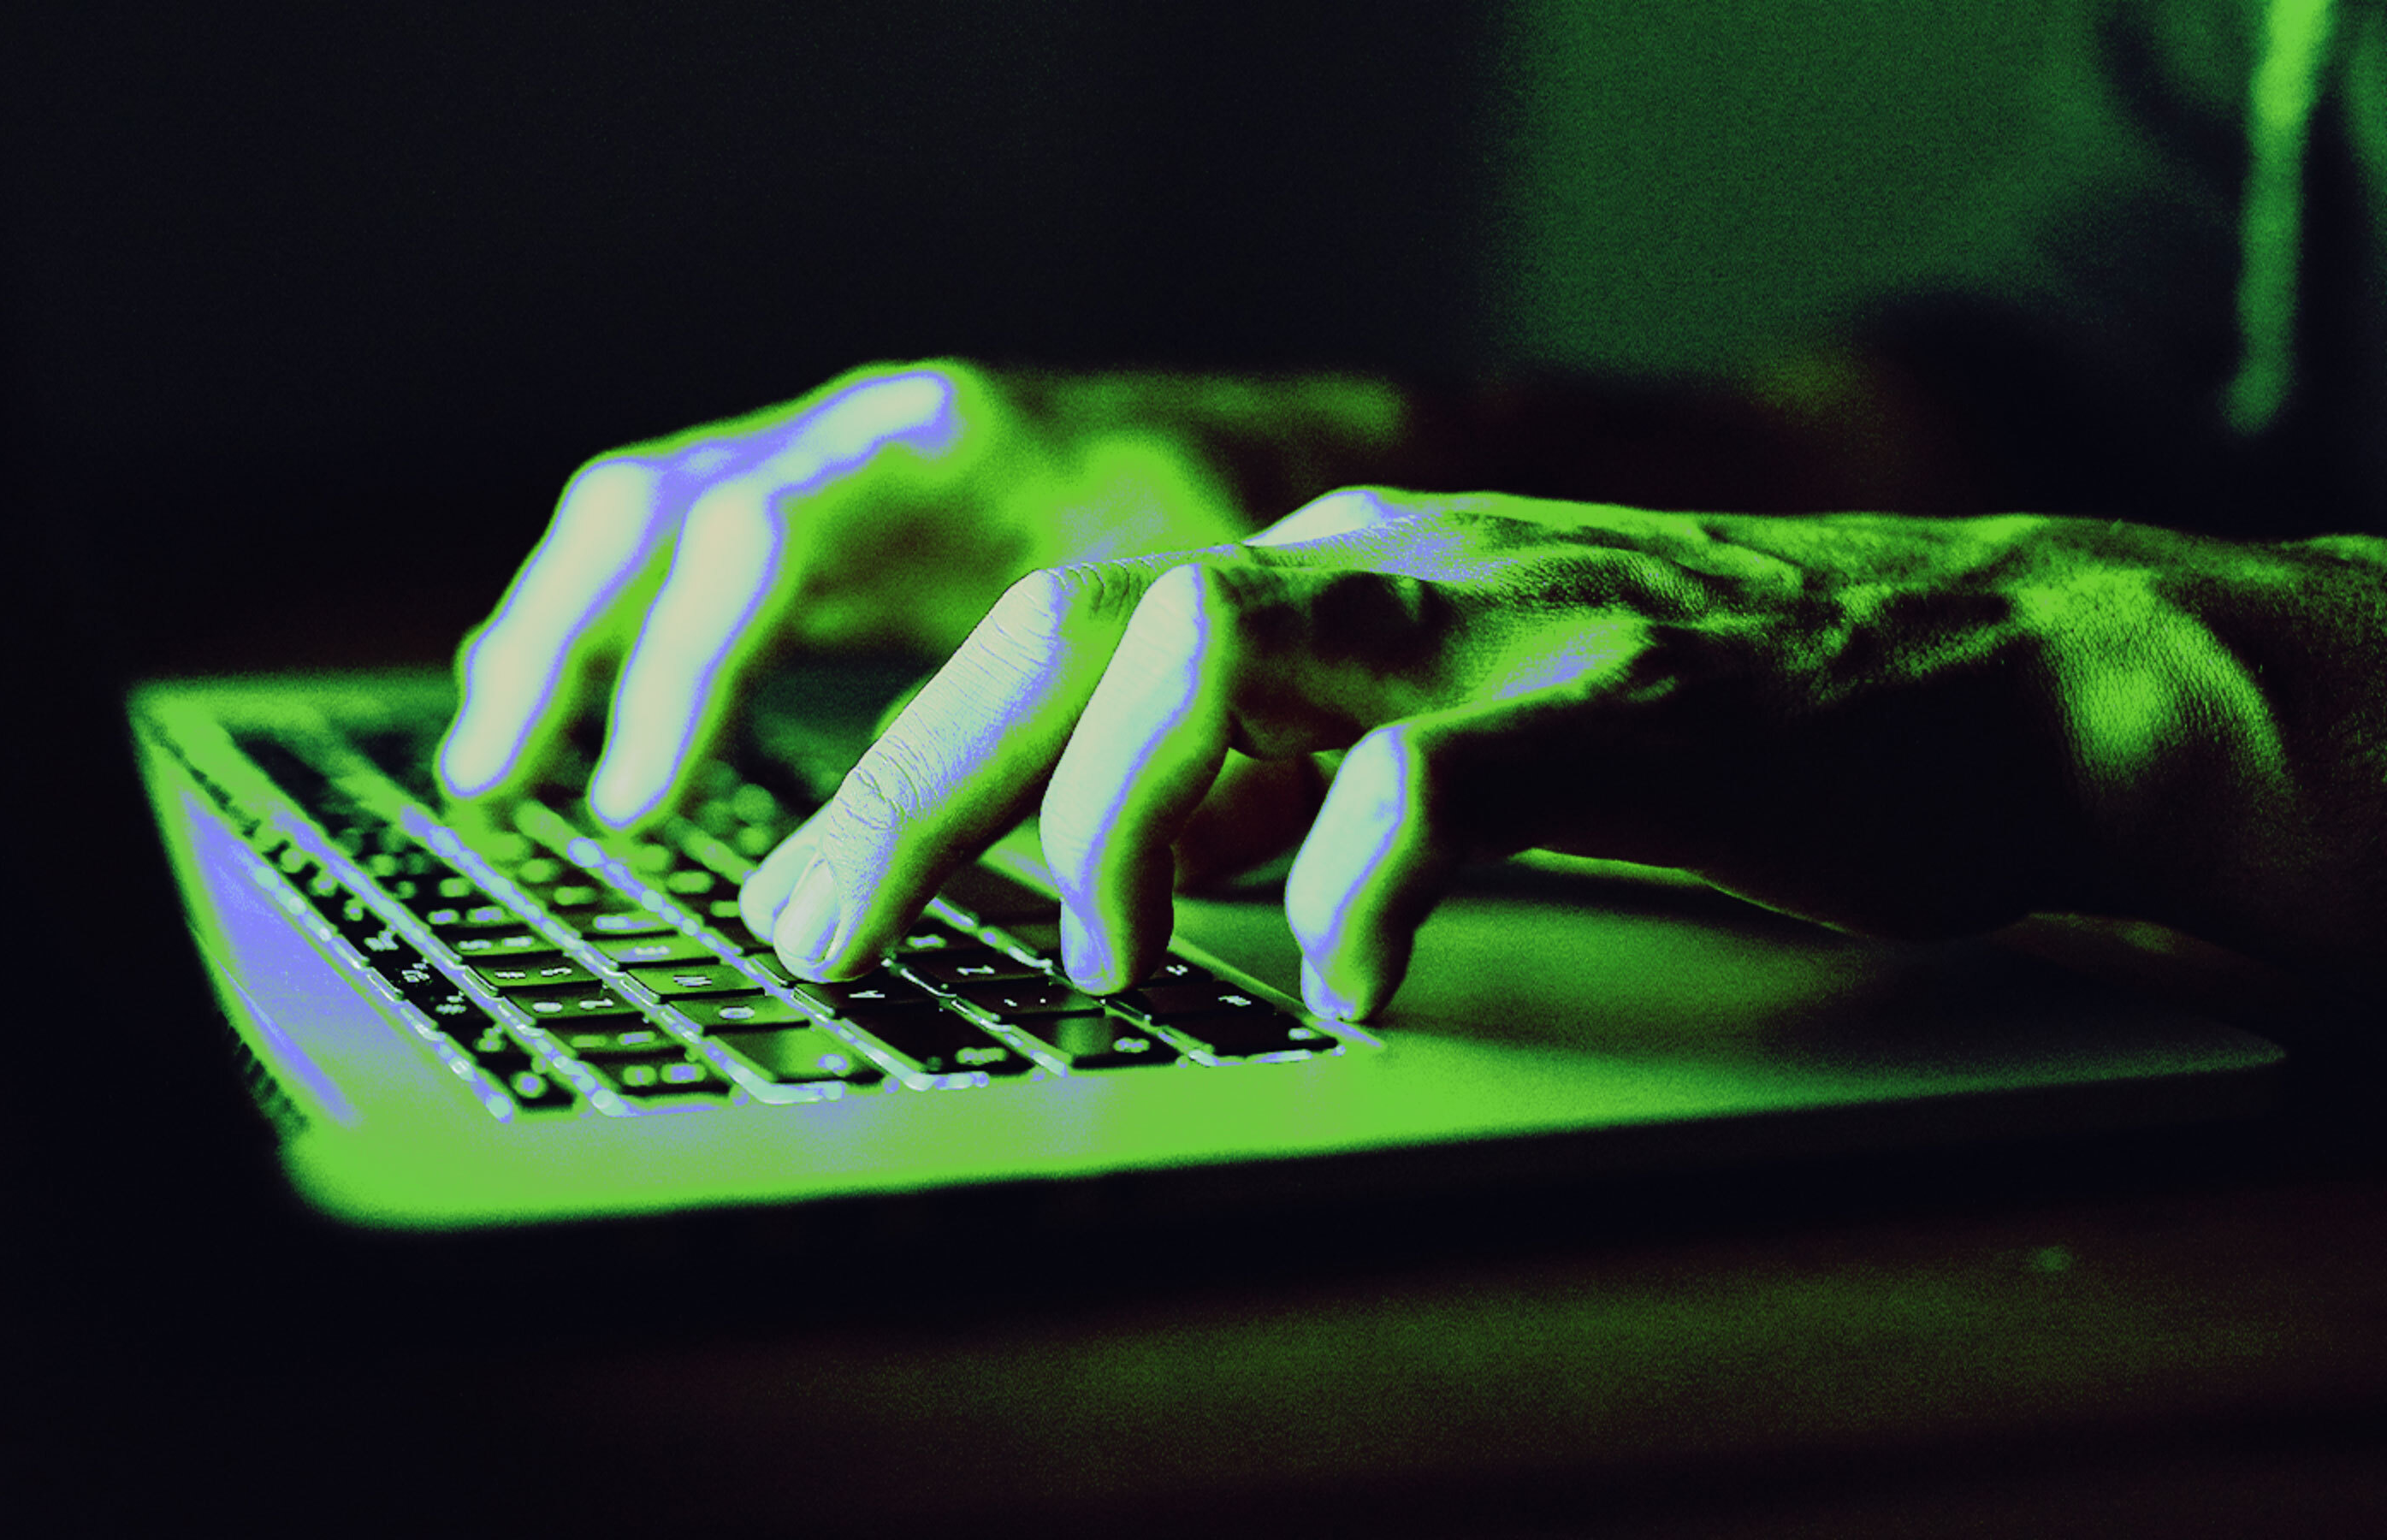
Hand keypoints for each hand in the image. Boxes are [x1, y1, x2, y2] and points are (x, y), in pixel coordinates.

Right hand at [437, 360, 1408, 827]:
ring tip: (491, 762)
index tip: (641, 806)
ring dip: (555, 634)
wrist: (1273, 459)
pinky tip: (541, 691)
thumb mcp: (1181, 635)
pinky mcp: (826, 507)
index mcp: (946, 451)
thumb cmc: (1237, 545)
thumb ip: (1080, 740)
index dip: (688, 675)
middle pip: (658, 512)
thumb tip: (982, 891)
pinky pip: (673, 540)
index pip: (763, 541)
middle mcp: (865, 439)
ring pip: (642, 517)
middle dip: (573, 649)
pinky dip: (604, 620)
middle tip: (513, 789)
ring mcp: (835, 463)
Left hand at [738, 490, 2386, 1014]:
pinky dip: (1353, 881)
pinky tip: (1338, 983)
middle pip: (1068, 626)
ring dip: (1105, 812)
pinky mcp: (1620, 700)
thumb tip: (1142, 860)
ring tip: (1086, 966)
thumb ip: (1291, 778)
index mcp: (1319, 582)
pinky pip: (1434, 775)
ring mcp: (1488, 619)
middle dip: (913, 783)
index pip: (1044, 641)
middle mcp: (1370, 573)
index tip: (800, 897)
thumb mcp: (1446, 740)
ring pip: (1208, 641)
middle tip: (820, 936)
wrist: (1986, 668)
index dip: (899, 767)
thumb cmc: (1705, 724)